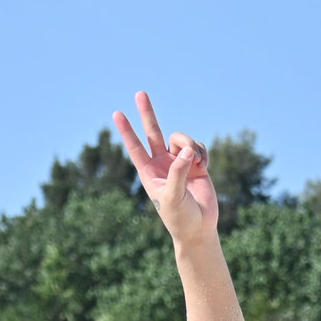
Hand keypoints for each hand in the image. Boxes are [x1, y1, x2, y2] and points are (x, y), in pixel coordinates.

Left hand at [114, 90, 216, 243]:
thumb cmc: (180, 217)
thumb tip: (185, 151)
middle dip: (147, 113)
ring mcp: (178, 161)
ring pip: (183, 139)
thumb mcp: (173, 196)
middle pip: (153, 132)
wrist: (198, 227)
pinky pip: (198, 146)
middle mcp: (161, 163)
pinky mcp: (195, 162)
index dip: (127, 131)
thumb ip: (177, 173)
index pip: (135, 147)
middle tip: (139, 93)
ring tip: (197, 166)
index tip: (117, 114)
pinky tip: (203, 169)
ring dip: (192, 148)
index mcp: (148, 172)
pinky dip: (203, 154)